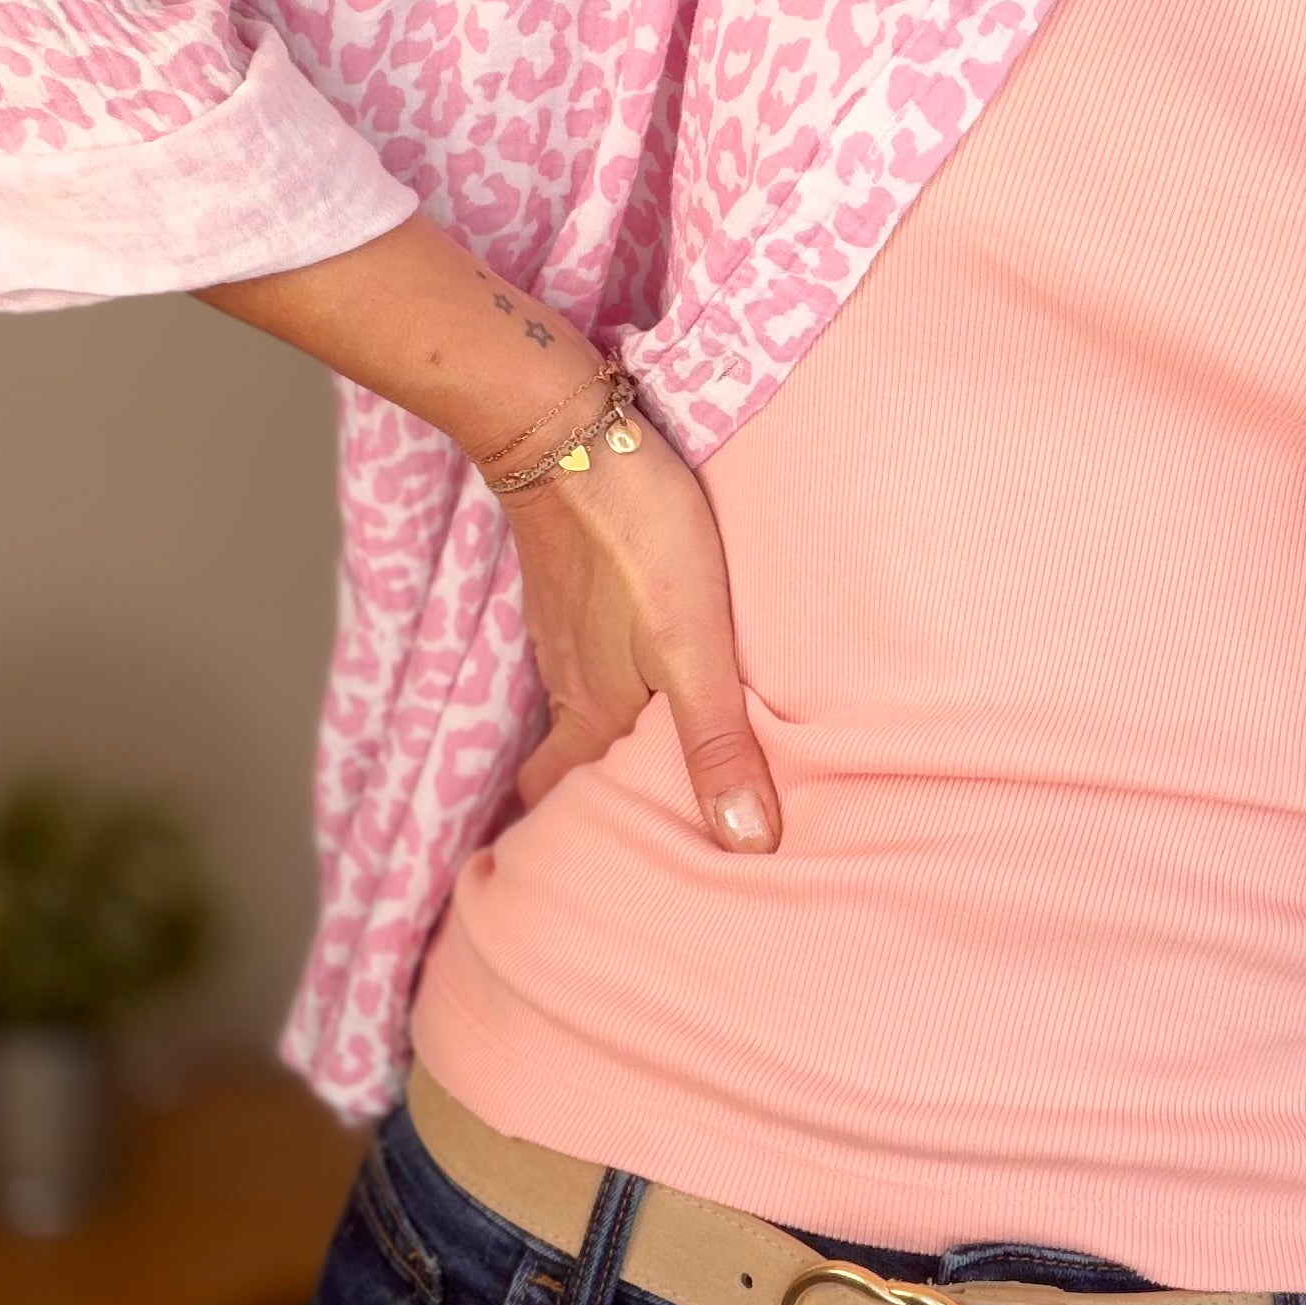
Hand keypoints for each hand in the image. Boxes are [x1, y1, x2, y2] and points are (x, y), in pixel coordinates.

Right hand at [504, 421, 780, 850]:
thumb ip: (717, 744)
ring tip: (638, 764)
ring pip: (572, 706)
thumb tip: (747, 847)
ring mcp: (562, 626)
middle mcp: (567, 679)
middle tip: (612, 831)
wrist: (566, 428)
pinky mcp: (572, 579)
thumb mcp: (694, 647)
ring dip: (596, 740)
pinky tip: (636, 668)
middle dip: (581, 797)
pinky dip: (602, 680)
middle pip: (564, 758)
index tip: (580, 876)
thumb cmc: (638, 538)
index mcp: (590, 712)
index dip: (570, 837)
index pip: (558, 798)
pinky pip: (580, 653)